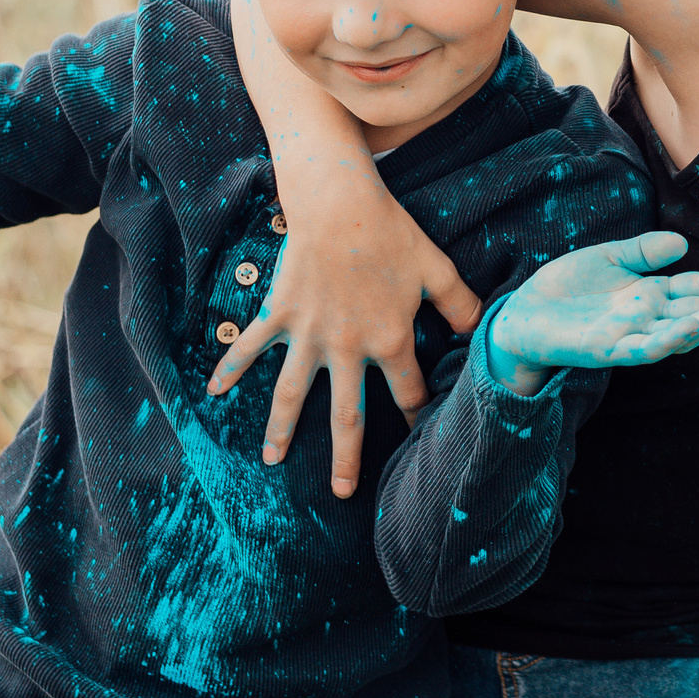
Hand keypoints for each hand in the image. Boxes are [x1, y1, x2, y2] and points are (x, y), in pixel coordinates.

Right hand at [207, 182, 483, 498]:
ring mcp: (309, 335)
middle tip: (341, 492)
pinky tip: (214, 391)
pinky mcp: (280, 314)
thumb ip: (461, 304)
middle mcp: (347, 348)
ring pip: (292, 394)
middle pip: (347, 415)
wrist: (339, 205)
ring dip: (281, 429)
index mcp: (389, 341)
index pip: (408, 393)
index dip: (417, 416)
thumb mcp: (435, 269)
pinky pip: (251, 346)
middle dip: (345, 457)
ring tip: (271, 460)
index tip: (420, 438)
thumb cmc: (391, 233)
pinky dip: (231, 367)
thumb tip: (484, 330)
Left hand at [486, 231, 698, 393]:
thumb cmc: (564, 288)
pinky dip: (668, 340)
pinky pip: (643, 349)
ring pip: (678, 334)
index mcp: (649, 297)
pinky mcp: (605, 350)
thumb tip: (682, 245)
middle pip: (698, 311)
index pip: (696, 289)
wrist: (521, 314)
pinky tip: (690, 327)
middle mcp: (646, 320)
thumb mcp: (607, 259)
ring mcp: (629, 336)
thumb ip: (642, 252)